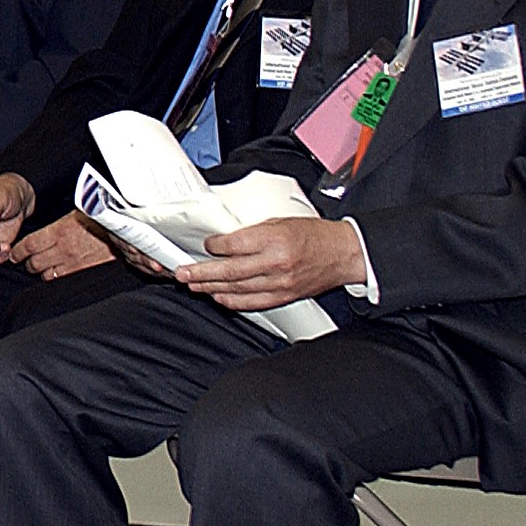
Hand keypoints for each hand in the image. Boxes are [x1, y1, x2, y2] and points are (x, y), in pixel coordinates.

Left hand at [12, 211, 115, 280]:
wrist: (126, 232)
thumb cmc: (102, 220)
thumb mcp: (76, 213)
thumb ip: (58, 223)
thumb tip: (45, 226)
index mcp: (59, 231)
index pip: (30, 244)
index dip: (19, 251)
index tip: (15, 254)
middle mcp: (63, 249)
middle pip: (34, 262)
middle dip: (27, 263)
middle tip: (26, 262)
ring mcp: (74, 263)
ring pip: (46, 275)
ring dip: (41, 272)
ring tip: (40, 268)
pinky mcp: (84, 273)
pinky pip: (62, 281)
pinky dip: (55, 279)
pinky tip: (55, 275)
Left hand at [175, 216, 366, 309]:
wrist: (343, 254)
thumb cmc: (313, 235)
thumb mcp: (279, 222)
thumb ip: (252, 233)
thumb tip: (224, 241)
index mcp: (274, 239)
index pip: (234, 245)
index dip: (214, 247)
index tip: (204, 245)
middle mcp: (276, 263)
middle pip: (230, 271)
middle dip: (202, 273)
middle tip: (182, 273)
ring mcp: (280, 283)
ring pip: (238, 289)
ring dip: (211, 288)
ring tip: (193, 285)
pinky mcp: (285, 296)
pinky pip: (253, 303)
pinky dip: (233, 301)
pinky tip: (218, 297)